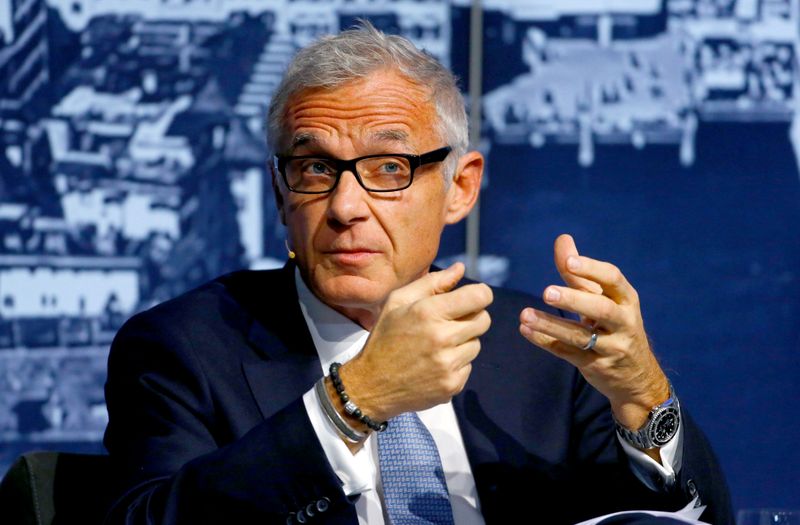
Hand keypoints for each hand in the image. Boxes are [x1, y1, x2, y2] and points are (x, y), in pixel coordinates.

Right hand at [340, 263, 492, 423]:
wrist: (371, 384)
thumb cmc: (385, 338)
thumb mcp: (398, 302)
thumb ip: (432, 283)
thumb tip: (461, 269)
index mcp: (428, 312)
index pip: (479, 297)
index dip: (480, 294)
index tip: (473, 298)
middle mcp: (442, 338)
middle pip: (483, 320)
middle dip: (471, 317)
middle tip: (450, 323)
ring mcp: (448, 364)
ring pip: (476, 344)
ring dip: (462, 342)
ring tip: (437, 346)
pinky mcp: (452, 385)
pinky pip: (468, 366)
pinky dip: (456, 364)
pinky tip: (434, 364)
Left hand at [519, 234, 668, 433]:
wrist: (636, 375)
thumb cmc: (614, 324)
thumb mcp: (602, 298)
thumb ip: (579, 272)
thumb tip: (563, 239)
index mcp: (626, 299)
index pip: (613, 279)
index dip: (591, 269)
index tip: (569, 263)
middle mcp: (623, 322)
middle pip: (601, 310)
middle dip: (574, 300)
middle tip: (546, 292)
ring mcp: (611, 347)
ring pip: (581, 336)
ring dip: (551, 325)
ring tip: (525, 315)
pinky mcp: (596, 366)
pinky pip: (568, 353)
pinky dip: (546, 342)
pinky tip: (526, 330)